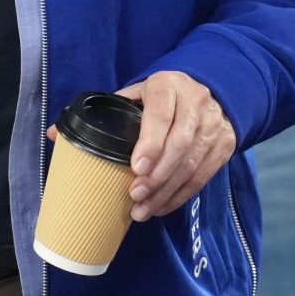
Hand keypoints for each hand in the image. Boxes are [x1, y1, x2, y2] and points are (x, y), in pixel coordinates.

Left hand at [116, 71, 236, 221]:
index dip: (150, 143)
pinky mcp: (225, 145)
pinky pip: (203, 176)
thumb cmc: (163, 96)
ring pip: (192, 164)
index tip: (136, 169)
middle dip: (157, 175)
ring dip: (166, 192)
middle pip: (180, 144)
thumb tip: (69, 132)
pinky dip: (181, 195)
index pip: (161, 115)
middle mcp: (196, 102)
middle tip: (135, 196)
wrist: (210, 91)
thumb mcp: (140, 91)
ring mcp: (214, 124)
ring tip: (143, 210)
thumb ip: (115, 108)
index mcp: (168, 85)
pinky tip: (162, 206)